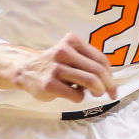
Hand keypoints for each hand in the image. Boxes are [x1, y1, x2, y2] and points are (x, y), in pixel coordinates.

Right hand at [0, 32, 114, 102]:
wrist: (26, 70)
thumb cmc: (54, 64)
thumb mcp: (70, 54)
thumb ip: (87, 61)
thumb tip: (109, 78)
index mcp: (72, 41)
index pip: (100, 59)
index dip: (110, 74)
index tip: (112, 85)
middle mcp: (64, 52)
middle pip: (98, 71)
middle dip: (108, 85)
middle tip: (109, 93)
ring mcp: (56, 68)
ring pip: (90, 81)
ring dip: (98, 91)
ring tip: (95, 94)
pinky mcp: (50, 84)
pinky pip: (76, 95)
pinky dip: (79, 97)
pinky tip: (72, 94)